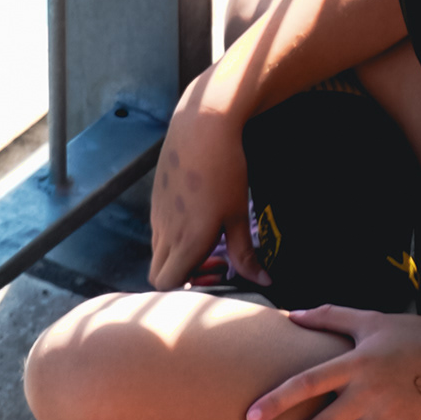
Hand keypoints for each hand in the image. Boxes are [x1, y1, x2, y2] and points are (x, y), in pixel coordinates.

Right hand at [149, 75, 260, 287]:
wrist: (200, 129)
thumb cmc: (225, 171)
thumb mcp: (239, 215)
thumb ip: (246, 254)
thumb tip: (264, 281)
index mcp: (186, 241)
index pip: (167, 287)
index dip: (189, 290)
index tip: (218, 274)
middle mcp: (165, 233)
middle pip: (157, 275)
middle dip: (183, 279)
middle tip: (215, 264)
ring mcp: (157, 217)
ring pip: (159, 254)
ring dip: (180, 258)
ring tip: (211, 241)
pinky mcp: (156, 203)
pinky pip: (159, 233)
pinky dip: (174, 239)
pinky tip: (199, 220)